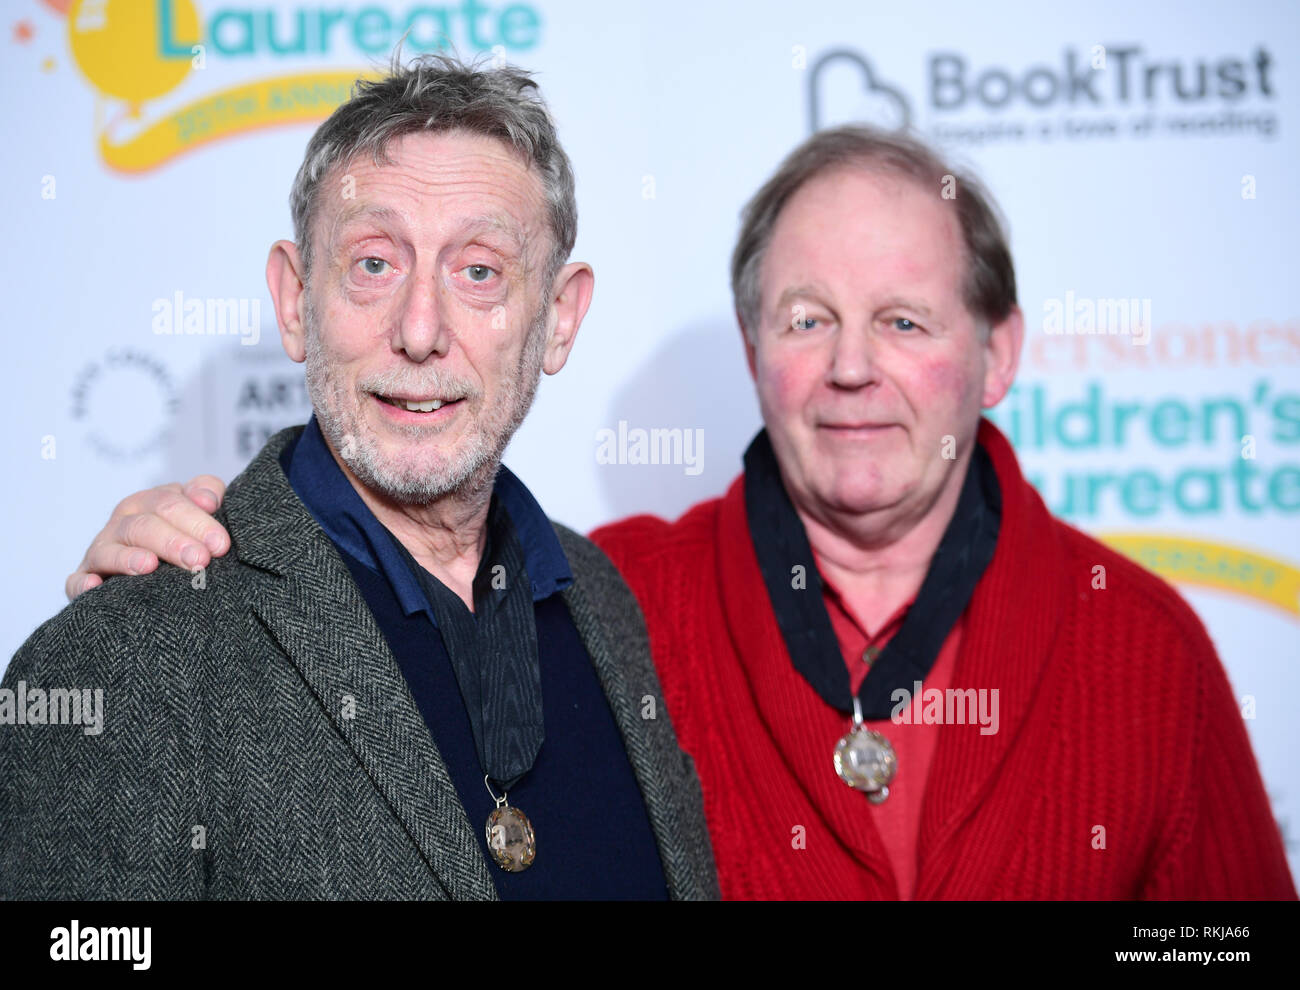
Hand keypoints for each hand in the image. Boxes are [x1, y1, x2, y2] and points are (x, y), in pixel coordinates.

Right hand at [66, 475, 229, 600]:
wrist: (157, 566)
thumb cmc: (187, 533)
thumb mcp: (198, 507)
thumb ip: (207, 492)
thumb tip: (208, 500)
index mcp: (150, 502)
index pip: (170, 503)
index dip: (196, 521)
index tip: (220, 544)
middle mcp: (123, 522)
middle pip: (143, 526)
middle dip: (172, 542)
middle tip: (200, 560)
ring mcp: (102, 550)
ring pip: (111, 550)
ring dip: (128, 558)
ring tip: (150, 566)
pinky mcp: (86, 579)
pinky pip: (76, 581)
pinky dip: (82, 584)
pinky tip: (95, 587)